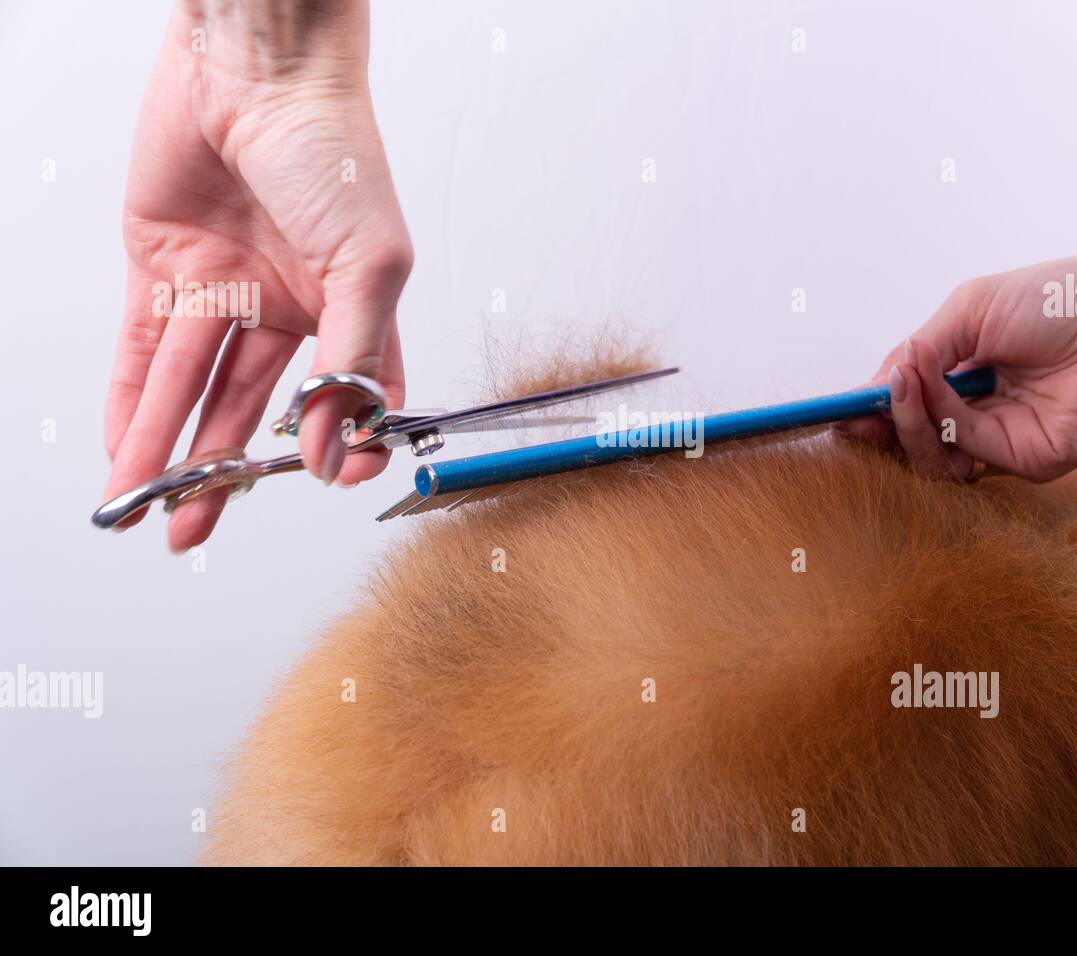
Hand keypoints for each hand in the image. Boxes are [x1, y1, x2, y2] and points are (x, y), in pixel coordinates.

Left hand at [103, 1, 411, 550]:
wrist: (256, 66)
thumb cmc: (335, 150)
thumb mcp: (369, 265)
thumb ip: (350, 361)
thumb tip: (333, 447)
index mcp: (350, 306)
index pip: (343, 400)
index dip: (333, 446)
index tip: (322, 479)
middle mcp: (287, 304)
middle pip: (249, 406)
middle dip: (222, 472)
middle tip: (194, 528)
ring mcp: (224, 287)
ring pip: (191, 386)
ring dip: (166, 448)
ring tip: (145, 509)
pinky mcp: (163, 264)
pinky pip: (144, 345)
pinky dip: (133, 397)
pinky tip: (126, 445)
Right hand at [837, 250, 1076, 480]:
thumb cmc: (1066, 298)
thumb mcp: (973, 308)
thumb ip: (922, 348)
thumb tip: (882, 380)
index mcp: (976, 369)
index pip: (914, 398)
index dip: (875, 406)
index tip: (838, 409)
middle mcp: (988, 408)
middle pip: (915, 433)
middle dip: (878, 423)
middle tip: (852, 413)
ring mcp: (1007, 438)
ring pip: (930, 450)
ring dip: (905, 419)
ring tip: (902, 385)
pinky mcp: (1028, 460)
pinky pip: (962, 450)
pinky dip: (937, 419)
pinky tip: (935, 389)